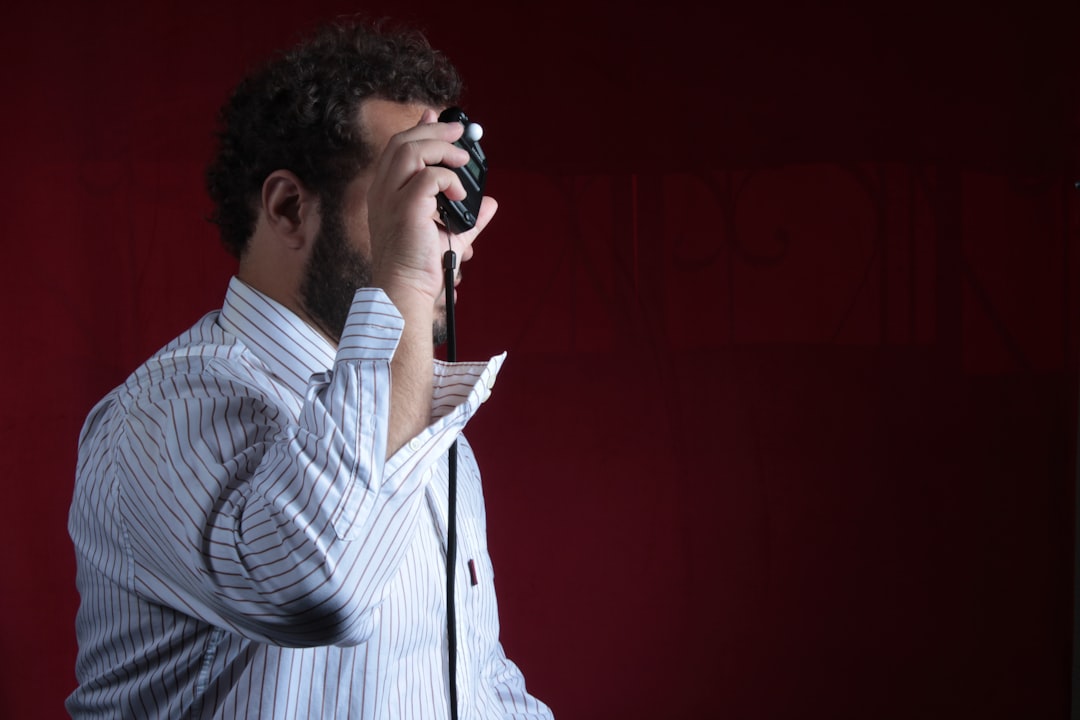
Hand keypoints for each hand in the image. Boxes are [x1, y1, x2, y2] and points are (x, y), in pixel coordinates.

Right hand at [366, 108, 497, 309]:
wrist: (407, 290)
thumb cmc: (420, 268)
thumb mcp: (450, 235)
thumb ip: (469, 217)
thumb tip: (490, 203)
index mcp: (385, 194)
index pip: (397, 149)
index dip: (418, 128)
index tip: (436, 116)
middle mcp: (382, 192)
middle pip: (403, 142)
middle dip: (433, 130)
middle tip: (460, 131)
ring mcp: (391, 199)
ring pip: (411, 150)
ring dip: (441, 149)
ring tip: (462, 160)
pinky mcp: (406, 208)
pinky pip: (429, 177)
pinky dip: (450, 180)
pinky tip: (460, 195)